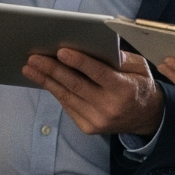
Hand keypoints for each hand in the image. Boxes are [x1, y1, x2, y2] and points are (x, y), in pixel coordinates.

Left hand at [23, 48, 164, 138]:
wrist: (145, 117)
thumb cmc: (139, 84)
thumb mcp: (140, 67)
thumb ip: (121, 57)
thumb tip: (95, 46)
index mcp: (125, 89)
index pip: (98, 74)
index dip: (79, 62)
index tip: (61, 51)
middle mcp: (110, 107)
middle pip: (76, 85)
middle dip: (52, 70)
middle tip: (34, 58)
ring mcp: (98, 120)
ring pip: (67, 97)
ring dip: (46, 81)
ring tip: (30, 68)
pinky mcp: (88, 127)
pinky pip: (68, 106)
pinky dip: (55, 91)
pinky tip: (44, 80)